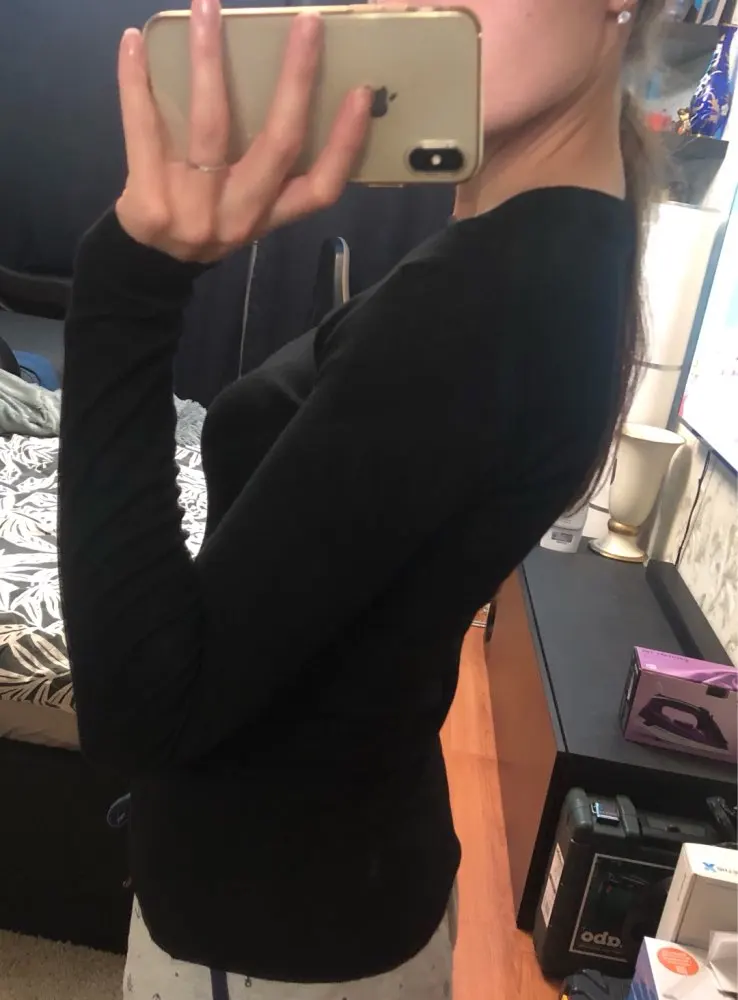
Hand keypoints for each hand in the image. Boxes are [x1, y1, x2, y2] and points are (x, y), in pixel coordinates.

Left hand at [115, 0, 371, 262]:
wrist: (149, 265)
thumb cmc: (206, 219)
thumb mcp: (247, 208)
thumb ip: (268, 169)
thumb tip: (287, 85)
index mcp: (270, 215)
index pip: (320, 187)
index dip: (345, 144)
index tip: (361, 93)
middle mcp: (240, 215)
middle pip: (277, 146)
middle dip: (295, 81)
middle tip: (306, 24)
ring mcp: (194, 210)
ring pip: (210, 125)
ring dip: (208, 59)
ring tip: (207, 7)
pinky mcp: (149, 201)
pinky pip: (143, 130)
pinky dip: (136, 82)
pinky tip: (133, 40)